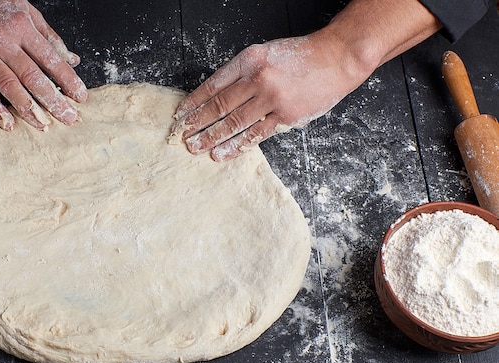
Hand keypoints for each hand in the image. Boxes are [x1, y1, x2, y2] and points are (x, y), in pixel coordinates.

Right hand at [0, 0, 87, 129]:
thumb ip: (50, 38)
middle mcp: (3, 42)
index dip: (67, 80)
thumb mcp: (27, 11)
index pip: (50, 59)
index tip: (79, 96)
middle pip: (32, 77)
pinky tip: (7, 122)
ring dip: (28, 109)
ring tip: (43, 125)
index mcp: (21, 28)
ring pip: (9, 86)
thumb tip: (72, 60)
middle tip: (68, 117)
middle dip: (52, 100)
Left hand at [171, 0, 440, 161]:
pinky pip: (256, 135)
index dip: (193, 103)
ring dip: (211, 138)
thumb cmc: (300, 57)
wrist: (336, 58)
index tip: (180, 115)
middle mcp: (258, 78)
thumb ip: (242, 73)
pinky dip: (236, 146)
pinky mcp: (286, 117)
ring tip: (195, 148)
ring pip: (234, 123)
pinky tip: (222, 154)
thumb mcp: (265, 54)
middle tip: (180, 136)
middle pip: (219, 106)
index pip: (213, 85)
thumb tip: (216, 98)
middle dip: (196, 123)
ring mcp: (272, 99)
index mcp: (249, 60)